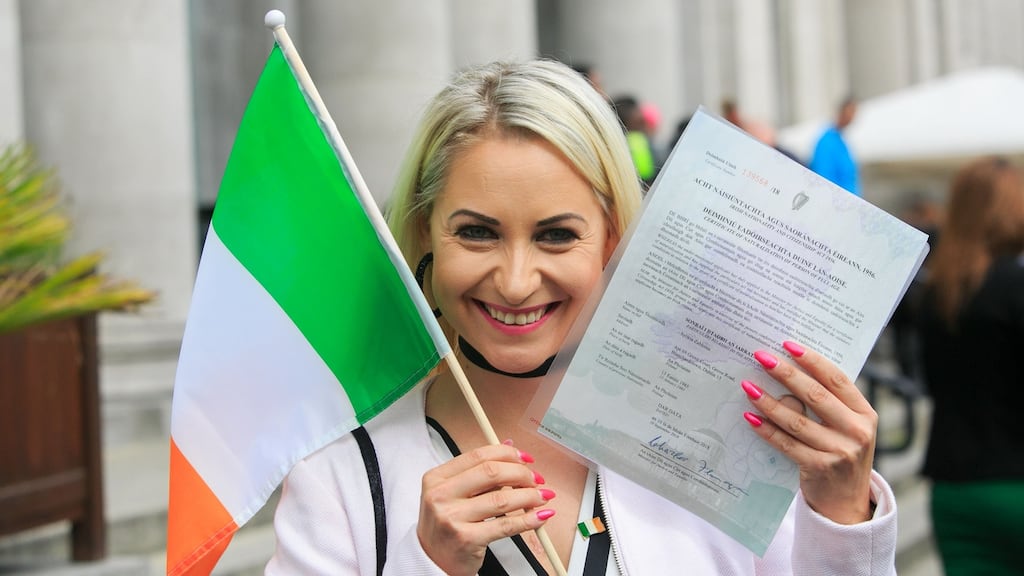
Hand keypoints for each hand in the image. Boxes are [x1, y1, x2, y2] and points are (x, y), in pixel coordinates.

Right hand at [417, 443, 554, 574]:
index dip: (507, 454)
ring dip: (530, 496)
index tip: (525, 459)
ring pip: (502, 499)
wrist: (431, 561)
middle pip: (491, 472)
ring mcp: (452, 517)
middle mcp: (441, 495)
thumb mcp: (453, 494)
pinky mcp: (466, 539)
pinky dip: (528, 520)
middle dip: (521, 473)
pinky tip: (539, 517)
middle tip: (535, 480)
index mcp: (437, 478)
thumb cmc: (445, 525)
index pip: (478, 455)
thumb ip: (479, 472)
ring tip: (542, 497)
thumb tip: (510, 446)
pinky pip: (506, 526)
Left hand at [741, 341, 875, 523]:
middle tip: (761, 357)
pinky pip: (787, 444)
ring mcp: (840, 451)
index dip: (812, 360)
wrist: (846, 503)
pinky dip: (767, 430)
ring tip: (748, 387)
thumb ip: (827, 403)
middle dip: (785, 373)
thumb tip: (788, 370)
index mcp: (864, 413)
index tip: (788, 345)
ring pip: (797, 420)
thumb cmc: (840, 454)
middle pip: (815, 395)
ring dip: (769, 402)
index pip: (837, 379)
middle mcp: (857, 431)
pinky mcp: (821, 468)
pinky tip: (750, 418)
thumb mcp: (845, 427)